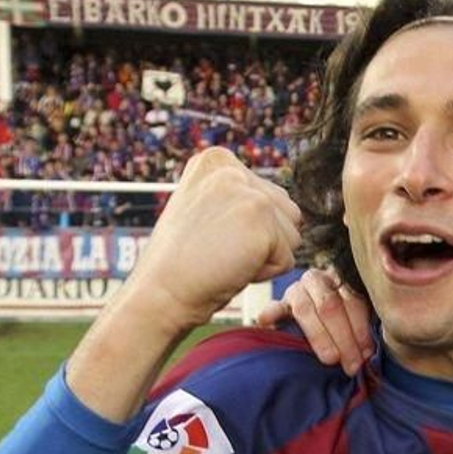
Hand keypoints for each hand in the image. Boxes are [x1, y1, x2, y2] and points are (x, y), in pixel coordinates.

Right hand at [125, 147, 302, 332]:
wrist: (159, 293)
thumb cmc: (182, 262)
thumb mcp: (206, 209)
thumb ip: (240, 198)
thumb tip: (286, 206)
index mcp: (217, 160)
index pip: (270, 197)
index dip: (246, 230)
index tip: (210, 236)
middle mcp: (234, 169)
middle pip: (287, 214)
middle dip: (262, 241)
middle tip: (218, 251)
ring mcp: (249, 193)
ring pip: (292, 236)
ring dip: (266, 257)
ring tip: (225, 258)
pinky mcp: (262, 223)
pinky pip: (287, 261)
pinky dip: (264, 275)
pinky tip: (230, 269)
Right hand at [256, 267, 374, 375]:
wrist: (314, 314)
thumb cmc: (343, 321)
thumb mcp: (355, 318)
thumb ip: (361, 330)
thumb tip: (367, 354)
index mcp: (341, 279)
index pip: (352, 301)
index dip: (360, 329)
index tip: (366, 354)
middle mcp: (317, 279)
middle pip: (330, 305)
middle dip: (343, 338)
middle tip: (351, 364)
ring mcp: (296, 290)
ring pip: (305, 309)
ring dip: (319, 337)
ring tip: (330, 359)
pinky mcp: (280, 304)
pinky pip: (274, 308)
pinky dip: (271, 314)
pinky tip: (268, 322)